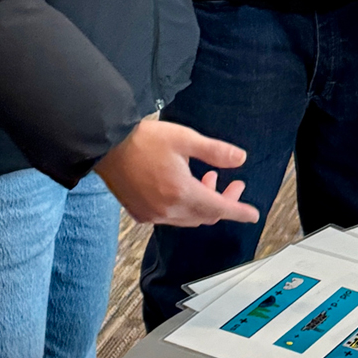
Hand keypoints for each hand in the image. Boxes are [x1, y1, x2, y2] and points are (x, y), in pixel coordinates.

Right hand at [93, 117, 257, 226]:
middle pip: (206, 215)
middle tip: (232, 184)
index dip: (239, 211)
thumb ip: (215, 151)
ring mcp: (152, 214)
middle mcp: (168, 210)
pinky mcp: (139, 213)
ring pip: (188, 218)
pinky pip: (169, 218)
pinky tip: (180, 188)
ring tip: (206, 179)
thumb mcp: (184, 139)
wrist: (104, 145)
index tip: (253, 214)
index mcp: (182, 192)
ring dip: (202, 203)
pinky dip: (182, 207)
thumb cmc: (142, 139)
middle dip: (222, 202)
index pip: (220, 208)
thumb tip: (240, 159)